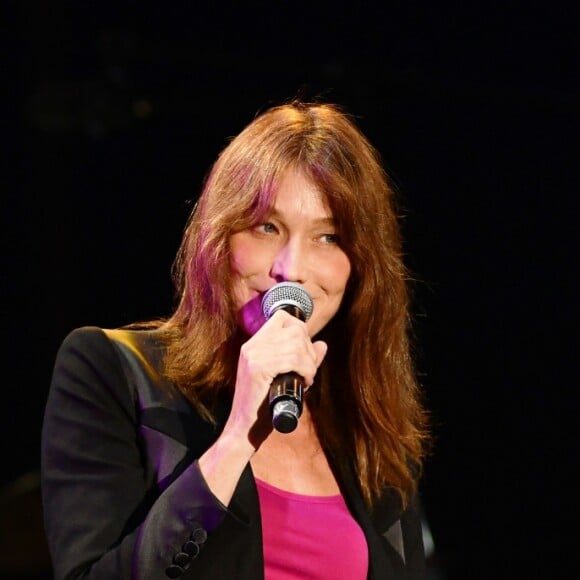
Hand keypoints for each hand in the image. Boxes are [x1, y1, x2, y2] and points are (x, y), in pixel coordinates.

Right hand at [226, 309, 327, 444]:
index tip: (305, 352)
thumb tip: (322, 344)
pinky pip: (293, 359)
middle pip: (294, 329)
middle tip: (309, 370)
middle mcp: (252, 345)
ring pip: (297, 345)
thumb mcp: (286, 376)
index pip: (282, 317)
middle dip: (309, 349)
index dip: (300, 330)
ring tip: (307, 378)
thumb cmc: (265, 405)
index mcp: (254, 343)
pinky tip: (305, 382)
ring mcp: (253, 355)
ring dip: (310, 363)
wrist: (245, 429)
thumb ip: (304, 359)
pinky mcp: (258, 368)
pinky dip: (306, 370)